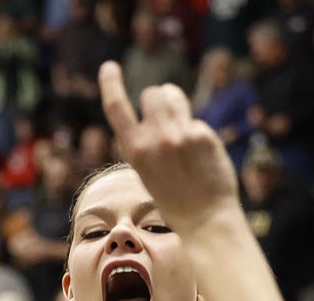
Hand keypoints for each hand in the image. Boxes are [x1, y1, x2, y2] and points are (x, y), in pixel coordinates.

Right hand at [97, 62, 238, 233]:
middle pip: (152, 94)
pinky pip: (194, 119)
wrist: (205, 220)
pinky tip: (201, 155)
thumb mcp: (147, 171)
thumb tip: (159, 109)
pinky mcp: (202, 135)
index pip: (116, 108)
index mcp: (134, 151)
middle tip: (167, 116)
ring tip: (181, 127)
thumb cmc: (175, 199)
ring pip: (173, 95)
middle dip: (158, 98)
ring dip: (175, 103)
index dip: (111, 84)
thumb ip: (147, 141)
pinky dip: (196, 132)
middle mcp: (154, 140)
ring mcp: (179, 135)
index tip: (109, 67)